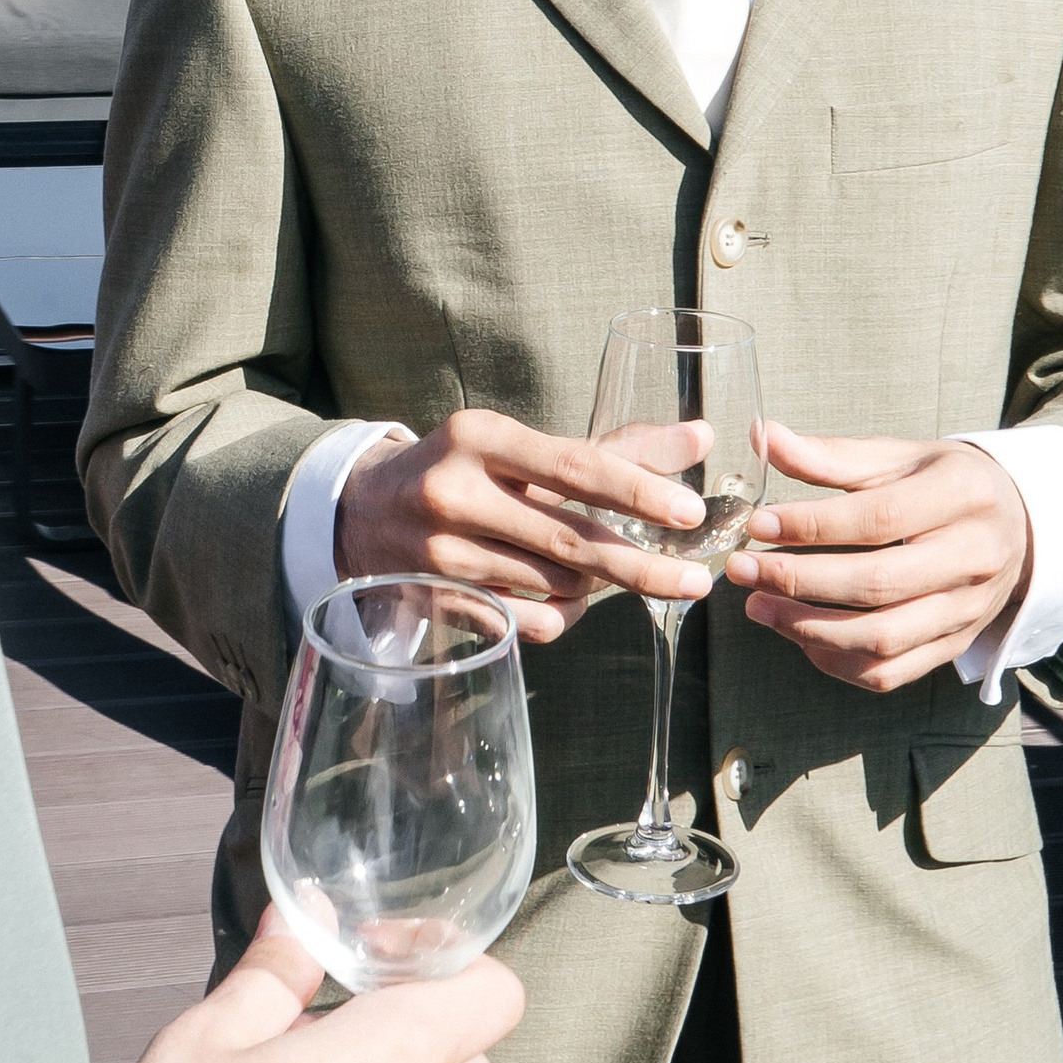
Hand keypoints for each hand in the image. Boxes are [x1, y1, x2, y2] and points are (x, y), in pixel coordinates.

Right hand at [335, 409, 717, 644]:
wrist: (361, 510)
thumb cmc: (464, 468)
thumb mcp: (521, 443)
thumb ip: (612, 445)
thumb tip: (701, 437)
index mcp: (480, 437)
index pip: (574, 466)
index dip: (638, 492)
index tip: (690, 512)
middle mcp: (455, 493)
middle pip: (570, 540)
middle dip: (641, 566)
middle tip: (695, 582)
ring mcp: (441, 554)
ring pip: (554, 585)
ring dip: (594, 585)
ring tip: (605, 570)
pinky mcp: (438, 601)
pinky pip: (528, 625)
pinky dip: (563, 616)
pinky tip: (569, 599)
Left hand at [723, 422, 1030, 694]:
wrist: (1018, 526)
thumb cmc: (947, 484)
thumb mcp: (901, 456)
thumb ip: (833, 455)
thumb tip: (763, 436)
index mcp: (962, 497)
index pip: (879, 518)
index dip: (812, 525)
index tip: (758, 525)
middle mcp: (973, 559)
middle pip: (878, 583)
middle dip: (799, 581)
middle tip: (743, 570)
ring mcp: (967, 610)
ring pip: (883, 638)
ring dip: (809, 628)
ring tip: (758, 607)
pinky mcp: (954, 646)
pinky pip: (891, 672)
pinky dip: (838, 662)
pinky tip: (800, 636)